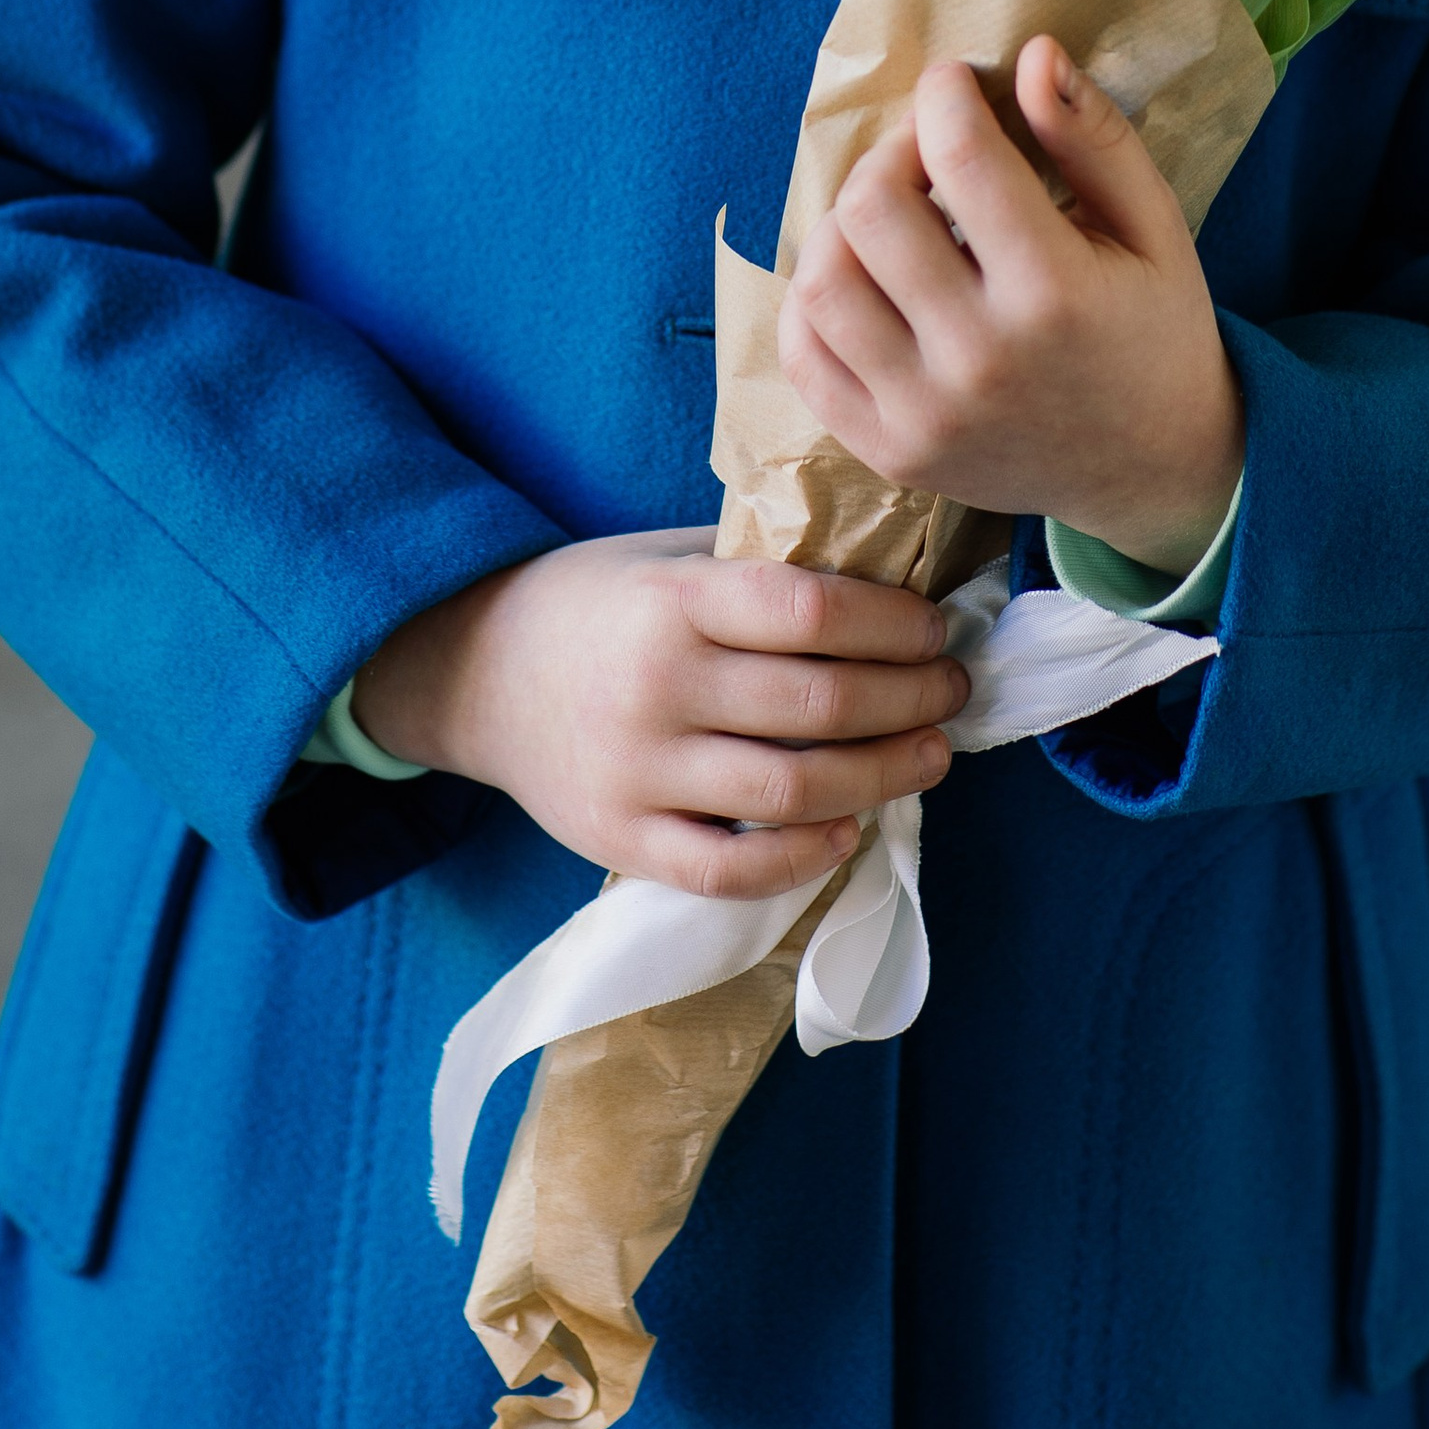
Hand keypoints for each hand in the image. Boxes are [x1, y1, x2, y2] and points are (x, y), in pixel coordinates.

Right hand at [351, 528, 966, 897]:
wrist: (475, 671)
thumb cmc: (597, 603)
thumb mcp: (667, 559)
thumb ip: (757, 574)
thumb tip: (888, 584)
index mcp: (674, 602)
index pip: (812, 610)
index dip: (893, 623)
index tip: (934, 628)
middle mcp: (658, 687)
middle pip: (819, 703)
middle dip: (910, 699)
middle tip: (953, 690)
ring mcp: (637, 772)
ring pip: (791, 790)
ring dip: (882, 775)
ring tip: (930, 754)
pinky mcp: (621, 841)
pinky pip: (729, 870)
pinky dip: (802, 857)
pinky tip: (848, 829)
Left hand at [778, 36, 1240, 572]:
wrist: (1151, 469)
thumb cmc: (1153, 328)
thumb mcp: (1152, 225)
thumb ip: (1093, 137)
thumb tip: (1030, 53)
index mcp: (1056, 296)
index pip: (960, 158)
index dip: (945, 96)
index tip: (953, 84)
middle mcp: (980, 360)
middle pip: (871, 209)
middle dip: (894, 153)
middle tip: (929, 156)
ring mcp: (924, 416)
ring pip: (822, 279)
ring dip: (846, 224)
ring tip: (895, 218)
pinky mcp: (889, 453)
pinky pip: (804, 355)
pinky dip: (817, 299)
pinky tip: (865, 278)